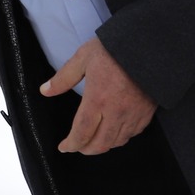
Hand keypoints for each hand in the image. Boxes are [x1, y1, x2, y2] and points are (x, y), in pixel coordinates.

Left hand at [42, 38, 157, 154]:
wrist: (149, 44)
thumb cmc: (116, 49)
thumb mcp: (84, 57)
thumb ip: (64, 78)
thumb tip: (45, 90)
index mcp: (98, 99)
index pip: (82, 132)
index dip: (72, 144)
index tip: (64, 146)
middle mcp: (116, 111)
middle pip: (100, 144)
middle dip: (86, 149)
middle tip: (78, 146)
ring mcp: (133, 114)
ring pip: (117, 142)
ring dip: (103, 146)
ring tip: (94, 141)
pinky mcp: (146, 113)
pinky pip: (132, 134)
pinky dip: (121, 138)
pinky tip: (115, 133)